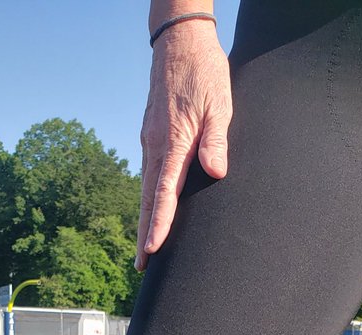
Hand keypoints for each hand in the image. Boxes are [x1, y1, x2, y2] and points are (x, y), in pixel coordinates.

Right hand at [136, 21, 232, 270]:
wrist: (179, 41)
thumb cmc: (205, 71)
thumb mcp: (220, 103)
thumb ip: (217, 140)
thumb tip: (216, 172)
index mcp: (173, 142)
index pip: (165, 193)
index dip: (160, 223)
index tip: (153, 248)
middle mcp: (156, 145)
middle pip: (149, 200)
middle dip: (145, 234)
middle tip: (141, 265)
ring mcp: (150, 140)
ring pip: (146, 188)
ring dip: (145, 219)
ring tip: (145, 247)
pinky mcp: (151, 134)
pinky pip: (148, 173)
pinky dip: (149, 197)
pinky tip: (152, 209)